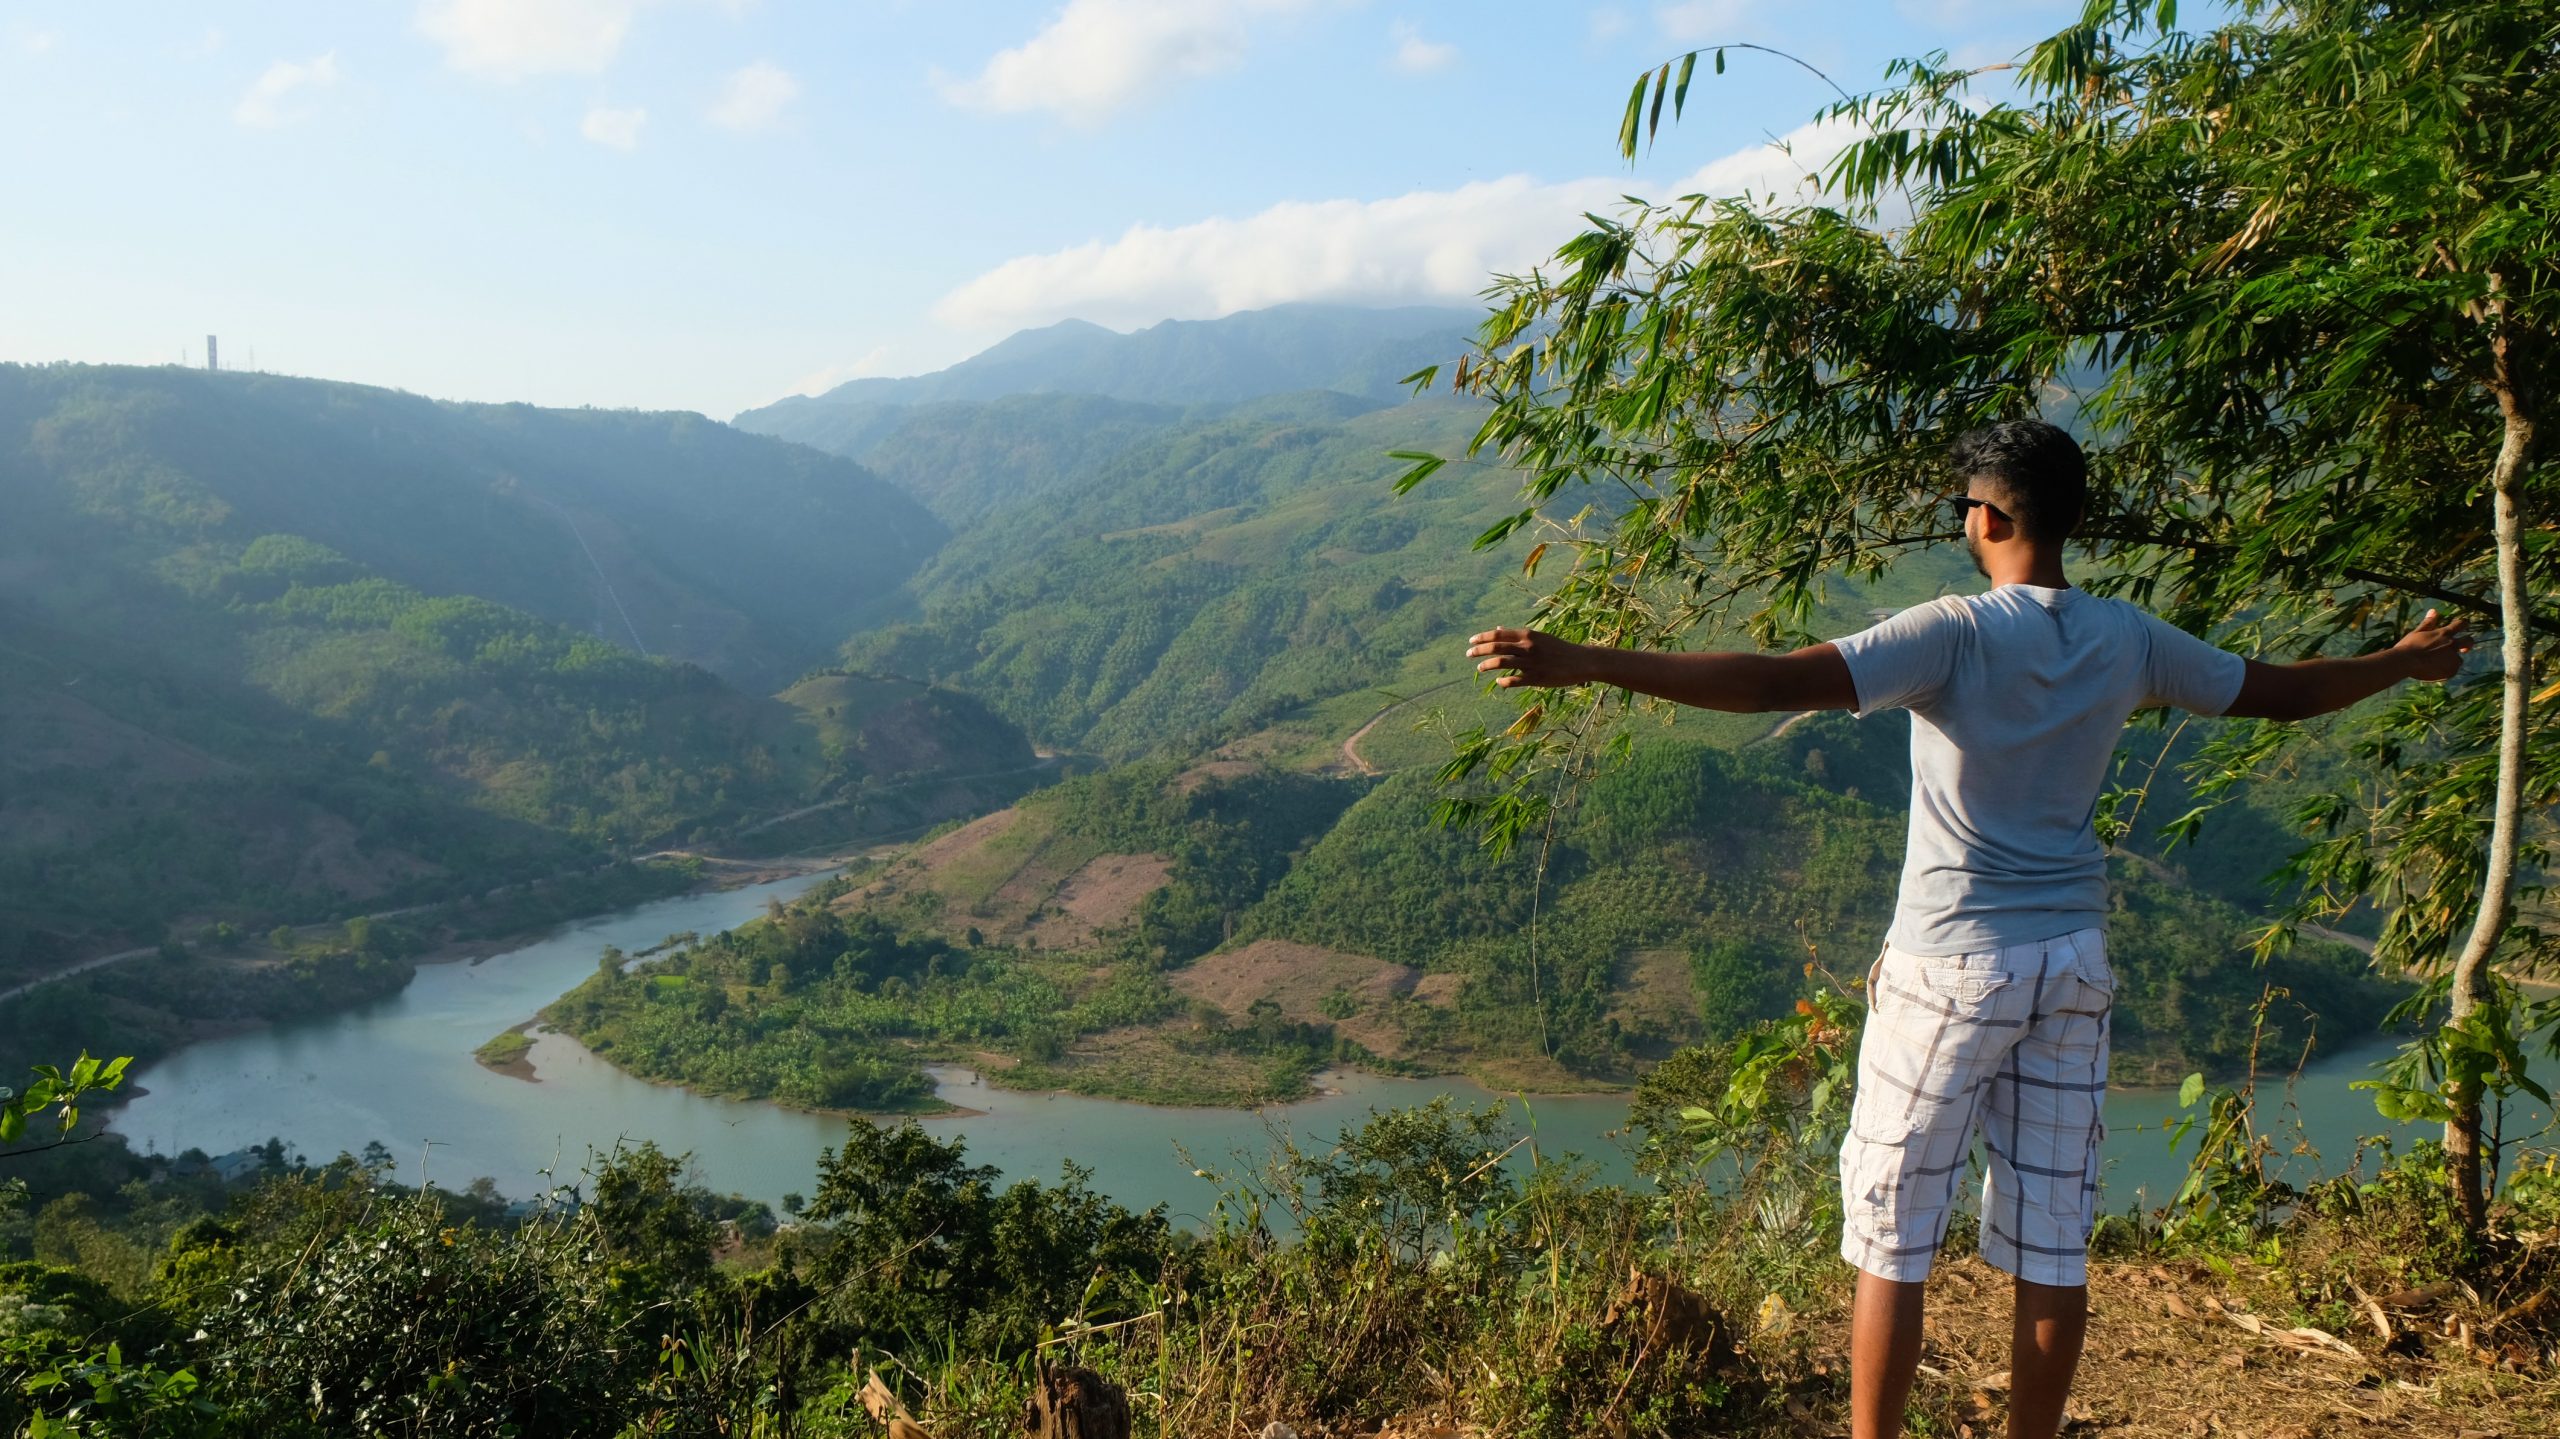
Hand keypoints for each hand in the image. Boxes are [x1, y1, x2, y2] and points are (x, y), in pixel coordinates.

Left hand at [1467, 627, 1591, 687]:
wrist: (1580, 661)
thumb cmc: (1557, 648)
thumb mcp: (1538, 637)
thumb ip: (1516, 635)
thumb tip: (1496, 629)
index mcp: (1527, 635)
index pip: (1498, 634)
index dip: (1482, 637)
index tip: (1471, 641)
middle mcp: (1527, 647)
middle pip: (1496, 647)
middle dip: (1479, 650)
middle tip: (1468, 654)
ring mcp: (1531, 662)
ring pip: (1501, 663)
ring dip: (1486, 666)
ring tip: (1480, 668)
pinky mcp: (1536, 677)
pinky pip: (1514, 681)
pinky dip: (1503, 682)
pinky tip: (1499, 682)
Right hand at [2393, 609, 2470, 682]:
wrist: (2405, 663)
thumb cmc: (2408, 646)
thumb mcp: (2417, 633)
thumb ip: (2428, 623)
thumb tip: (2434, 610)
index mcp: (2444, 633)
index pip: (2460, 624)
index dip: (2463, 624)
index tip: (2463, 626)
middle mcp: (2452, 645)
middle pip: (2469, 641)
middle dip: (2467, 643)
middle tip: (2463, 648)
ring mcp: (2453, 659)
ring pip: (2458, 660)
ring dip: (2451, 660)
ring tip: (2436, 664)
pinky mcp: (2451, 671)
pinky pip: (2452, 671)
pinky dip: (2445, 671)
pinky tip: (2433, 672)